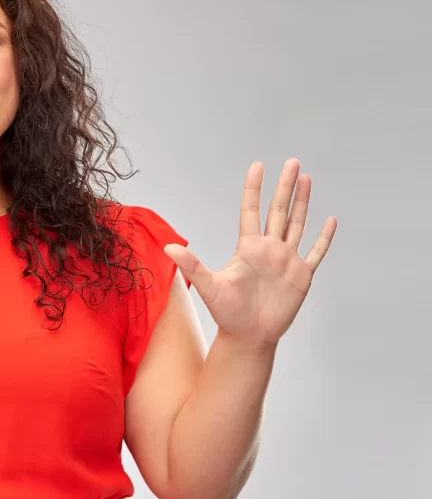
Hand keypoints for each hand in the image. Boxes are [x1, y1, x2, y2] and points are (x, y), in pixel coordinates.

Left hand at [162, 158, 336, 347]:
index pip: (251, 210)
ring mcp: (286, 260)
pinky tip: (330, 220)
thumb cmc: (226, 313)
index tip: (257, 166)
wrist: (248, 336)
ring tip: (306, 179)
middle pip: (278, 210)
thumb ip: (192, 265)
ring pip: (297, 224)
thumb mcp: (208, 286)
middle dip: (285, 186)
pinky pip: (315, 252)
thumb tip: (167, 248)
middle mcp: (268, 249)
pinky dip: (323, 237)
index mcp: (248, 248)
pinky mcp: (301, 275)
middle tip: (292, 162)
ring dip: (302, 203)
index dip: (254, 188)